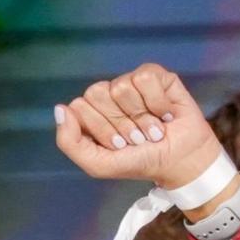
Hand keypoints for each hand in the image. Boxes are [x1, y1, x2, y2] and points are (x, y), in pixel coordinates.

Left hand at [55, 63, 223, 192]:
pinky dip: (157, 102)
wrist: (179, 160)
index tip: (118, 145)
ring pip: (121, 87)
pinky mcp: (156, 76)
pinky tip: (165, 114)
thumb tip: (60, 108)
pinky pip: (145, 78)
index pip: (80, 106)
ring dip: (140, 116)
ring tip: (152, 129)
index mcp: (90, 112)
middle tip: (135, 137)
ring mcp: (131, 83)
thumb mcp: (97, 163)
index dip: (101, 129)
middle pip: (97, 93)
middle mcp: (107, 94)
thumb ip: (69, 141)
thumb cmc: (138, 161)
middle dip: (119, 122)